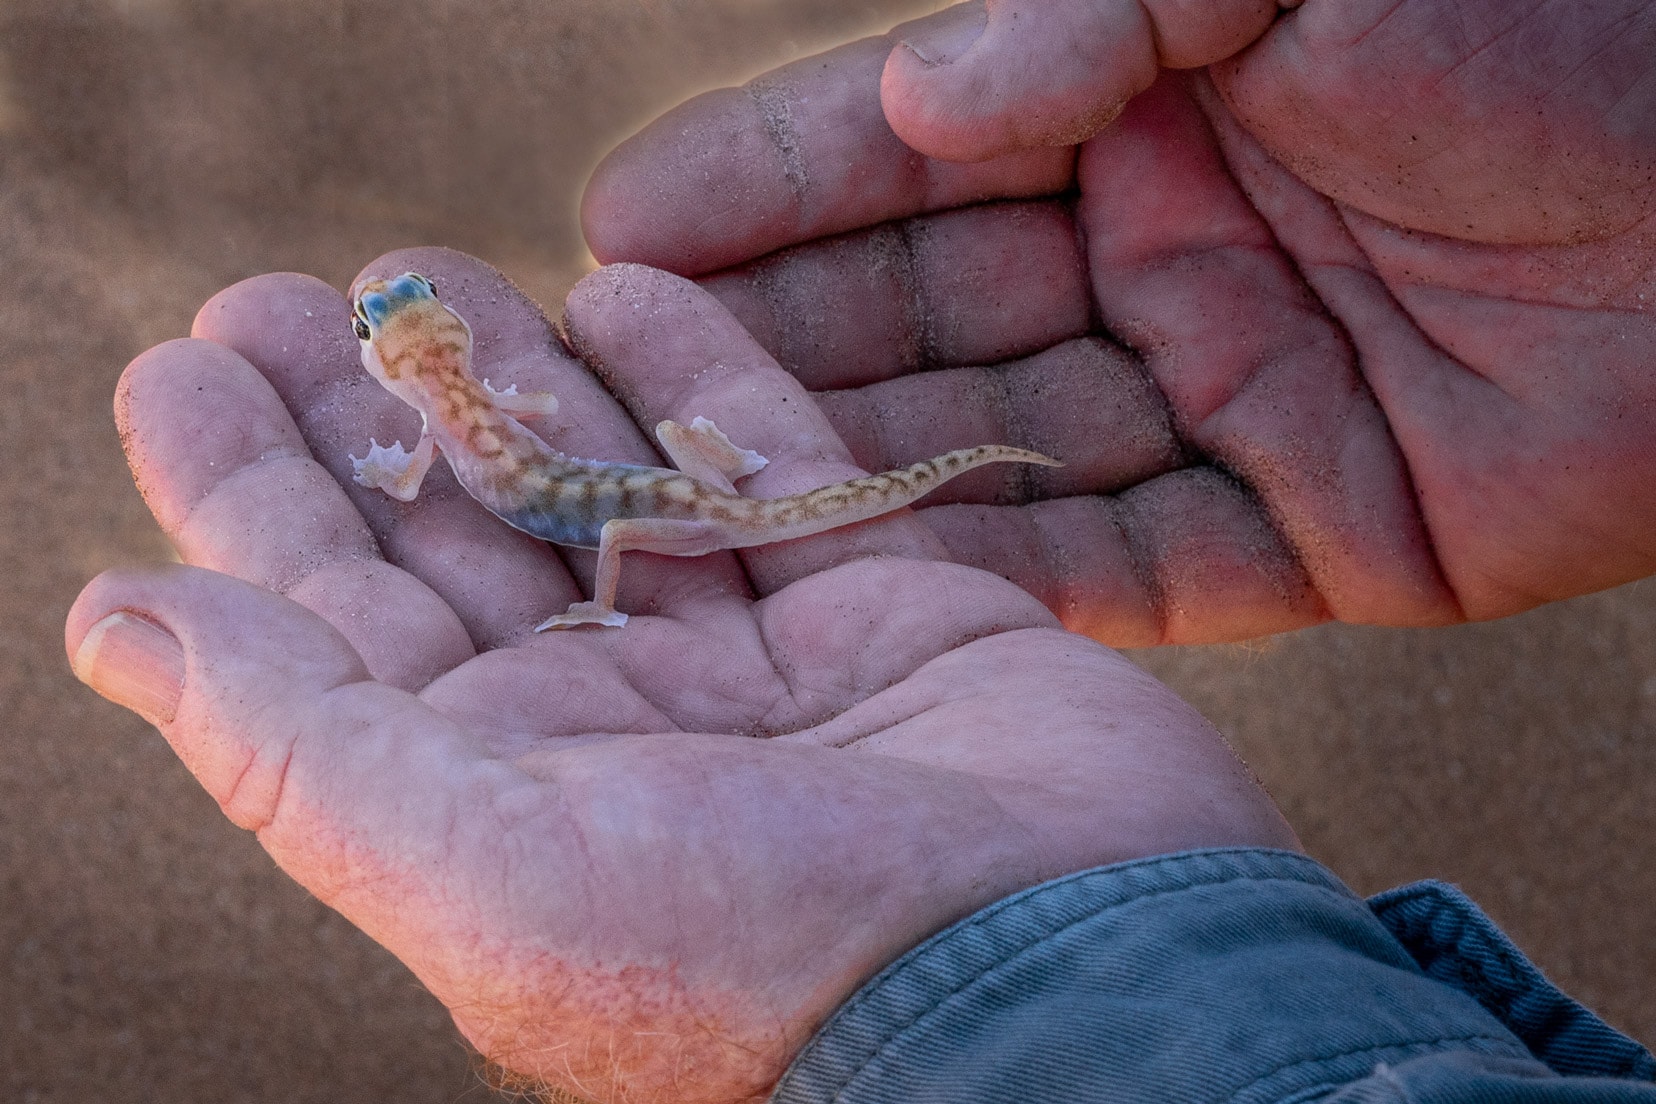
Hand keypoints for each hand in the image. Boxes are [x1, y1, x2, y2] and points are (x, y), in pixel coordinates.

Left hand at [67, 252, 1294, 1103]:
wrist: (1060, 972)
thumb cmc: (762, 959)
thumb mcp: (489, 874)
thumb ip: (301, 748)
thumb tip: (115, 625)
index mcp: (499, 797)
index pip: (334, 626)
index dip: (248, 495)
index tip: (186, 365)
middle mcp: (614, 730)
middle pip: (462, 542)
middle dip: (373, 416)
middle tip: (298, 294)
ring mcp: (751, 667)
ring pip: (608, 491)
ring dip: (519, 380)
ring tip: (436, 275)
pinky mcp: (878, 607)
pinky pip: (769, 469)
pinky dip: (703, 380)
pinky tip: (630, 290)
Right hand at [582, 0, 1655, 645]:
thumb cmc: (1570, 15)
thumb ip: (1096, 8)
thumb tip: (926, 105)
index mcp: (1147, 103)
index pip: (908, 151)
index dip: (765, 187)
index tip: (621, 227)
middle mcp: (1167, 252)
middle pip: (928, 312)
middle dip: (772, 348)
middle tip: (617, 392)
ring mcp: (1230, 397)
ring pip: (1004, 448)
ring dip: (860, 475)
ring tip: (705, 504)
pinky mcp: (1315, 531)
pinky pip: (1136, 566)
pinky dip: (1016, 581)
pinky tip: (884, 589)